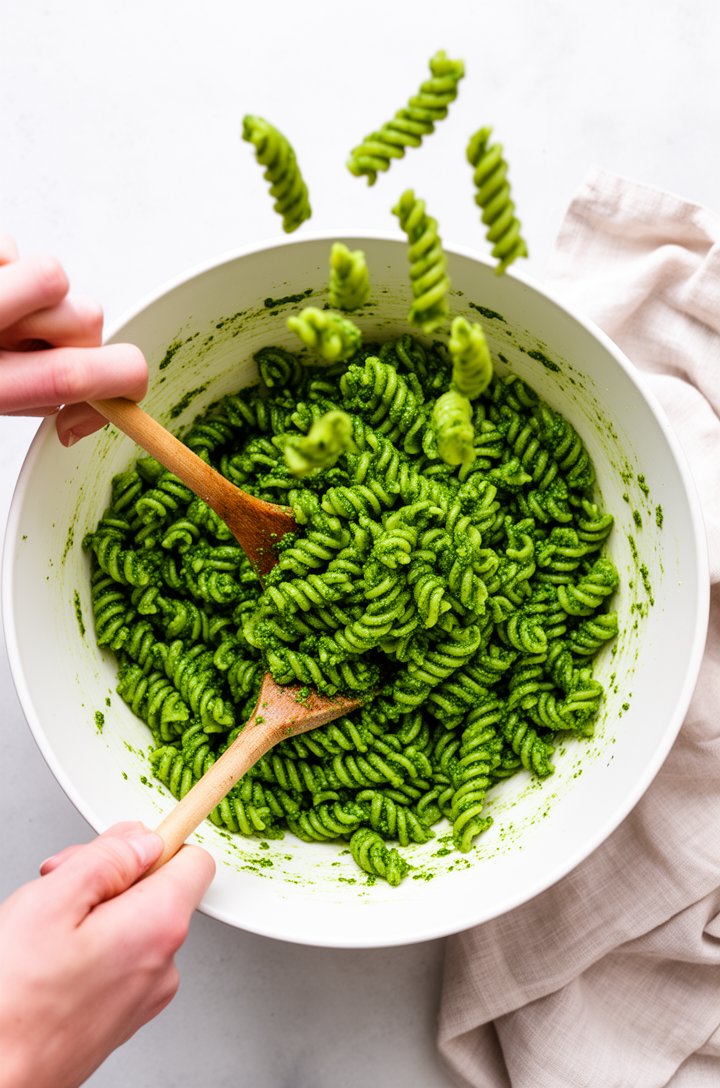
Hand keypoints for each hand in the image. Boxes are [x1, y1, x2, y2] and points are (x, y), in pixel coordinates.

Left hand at [0, 234, 147, 444]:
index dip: (124, 382)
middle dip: (76, 332)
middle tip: (35, 345)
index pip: (79, 378)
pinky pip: (12, 246)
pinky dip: (7, 264)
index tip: (126, 393)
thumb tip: (88, 410)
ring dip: (43, 294)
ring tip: (7, 307)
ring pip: (56, 274)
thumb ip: (38, 397)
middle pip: (87, 318)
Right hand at [0, 822, 214, 1087]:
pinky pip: (120, 956)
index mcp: (157, 927)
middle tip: (57, 884)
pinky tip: (50, 959)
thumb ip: (107, 858)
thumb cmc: (11, 1008)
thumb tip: (142, 837)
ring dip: (94, 911)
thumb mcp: (51, 902)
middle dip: (110, 876)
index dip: (155, 841)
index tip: (119, 842)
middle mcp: (163, 963)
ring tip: (44, 930)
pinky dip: (91, 945)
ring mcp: (144, 994)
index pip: (194, 858)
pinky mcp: (122, 1014)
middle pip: (158, 887)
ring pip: (134, 921)